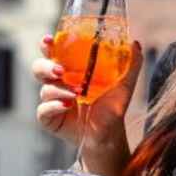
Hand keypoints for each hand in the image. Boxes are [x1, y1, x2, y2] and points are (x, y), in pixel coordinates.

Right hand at [31, 34, 143, 152]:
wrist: (109, 134)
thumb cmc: (113, 106)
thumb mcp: (124, 83)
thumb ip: (131, 63)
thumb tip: (135, 43)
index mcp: (70, 69)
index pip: (54, 52)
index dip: (47, 45)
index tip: (49, 40)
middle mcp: (58, 82)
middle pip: (40, 68)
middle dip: (46, 67)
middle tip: (60, 71)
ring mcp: (52, 100)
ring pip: (44, 89)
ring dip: (58, 90)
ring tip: (76, 94)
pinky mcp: (49, 118)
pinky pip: (43, 110)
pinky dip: (53, 106)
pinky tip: (67, 106)